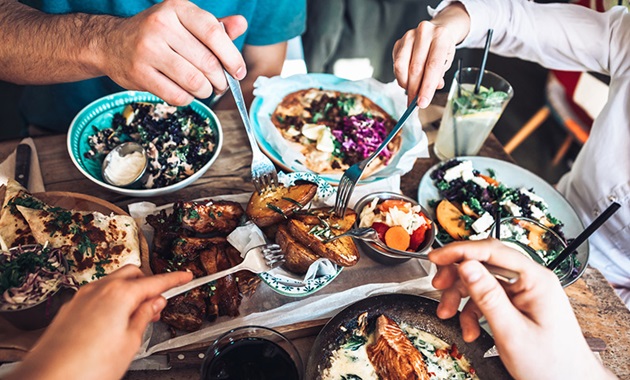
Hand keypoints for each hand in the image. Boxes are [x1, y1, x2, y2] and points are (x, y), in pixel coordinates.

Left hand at [6, 265, 192, 379]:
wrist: (48, 378)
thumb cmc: (87, 367)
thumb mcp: (130, 343)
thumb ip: (145, 317)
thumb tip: (155, 303)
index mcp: (119, 295)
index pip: (155, 281)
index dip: (174, 279)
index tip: (185, 276)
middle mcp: (99, 289)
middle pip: (133, 274)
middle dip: (148, 283)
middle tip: (158, 304)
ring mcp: (82, 297)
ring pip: (114, 282)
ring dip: (129, 291)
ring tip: (137, 317)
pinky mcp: (71, 308)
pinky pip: (98, 294)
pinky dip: (112, 299)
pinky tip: (115, 321)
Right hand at [98, 0, 246, 105]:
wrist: (111, 43)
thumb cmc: (158, 34)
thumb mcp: (185, 22)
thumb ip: (215, 26)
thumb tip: (241, 24)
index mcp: (177, 8)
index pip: (213, 33)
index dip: (232, 56)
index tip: (239, 72)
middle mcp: (161, 25)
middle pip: (207, 62)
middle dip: (221, 80)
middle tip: (221, 85)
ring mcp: (148, 50)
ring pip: (194, 81)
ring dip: (206, 91)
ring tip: (205, 89)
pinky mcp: (139, 73)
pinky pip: (177, 95)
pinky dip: (188, 99)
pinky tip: (186, 92)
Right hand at [392, 2, 469, 107]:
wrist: (435, 31)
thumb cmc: (441, 49)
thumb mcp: (446, 60)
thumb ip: (438, 75)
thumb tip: (427, 93)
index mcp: (440, 36)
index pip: (433, 66)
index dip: (427, 87)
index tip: (423, 103)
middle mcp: (424, 33)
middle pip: (416, 68)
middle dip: (415, 90)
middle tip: (415, 104)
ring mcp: (408, 36)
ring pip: (401, 67)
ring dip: (405, 84)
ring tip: (411, 93)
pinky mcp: (398, 43)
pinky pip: (396, 65)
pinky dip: (401, 77)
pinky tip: (407, 81)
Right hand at [429, 239, 613, 379]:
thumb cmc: (553, 365)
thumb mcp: (512, 332)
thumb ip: (488, 296)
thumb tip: (466, 266)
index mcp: (536, 279)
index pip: (492, 250)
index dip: (459, 251)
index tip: (436, 256)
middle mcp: (530, 280)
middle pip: (484, 263)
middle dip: (457, 276)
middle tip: (438, 285)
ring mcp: (524, 292)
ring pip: (481, 281)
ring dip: (461, 297)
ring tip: (448, 314)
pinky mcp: (517, 305)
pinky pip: (487, 298)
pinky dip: (472, 312)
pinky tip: (469, 329)